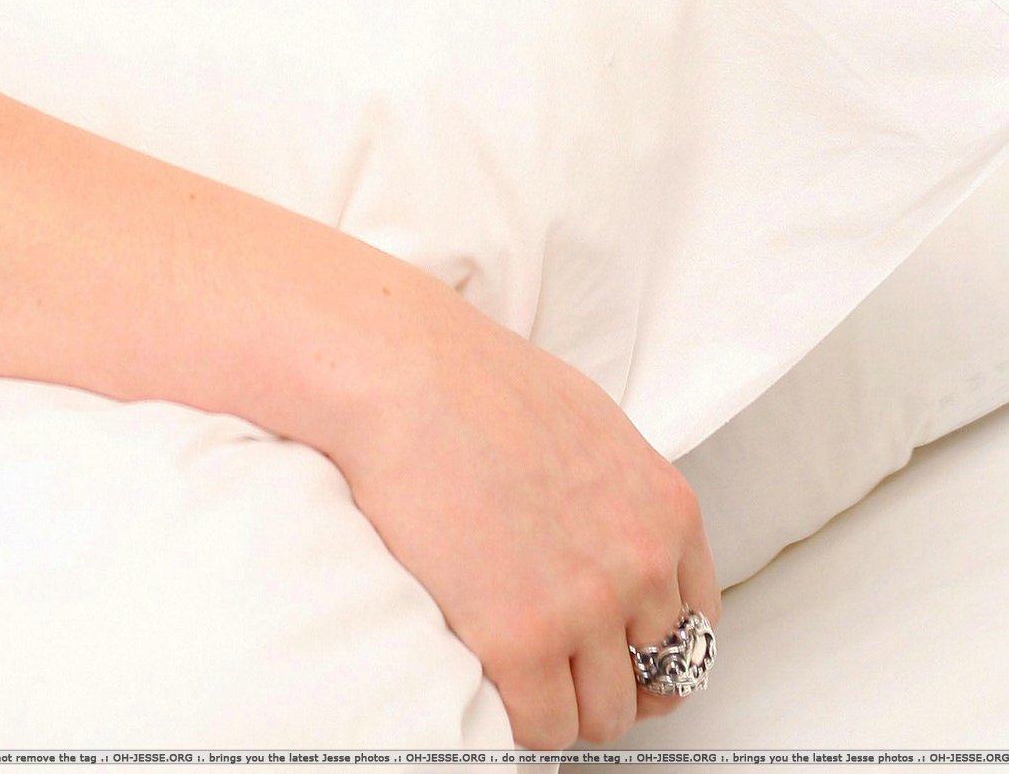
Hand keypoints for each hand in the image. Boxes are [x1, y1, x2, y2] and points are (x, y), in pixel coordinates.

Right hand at [332, 277, 720, 749]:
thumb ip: (623, 501)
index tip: (614, 655)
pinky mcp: (519, 642)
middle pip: (654, 680)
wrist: (406, 374)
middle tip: (556, 663)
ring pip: (602, 714)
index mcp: (666, 512)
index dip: (649, 649)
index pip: (695, 628)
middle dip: (606, 677)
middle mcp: (639, 566)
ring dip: (563, 702)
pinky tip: (489, 678)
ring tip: (517, 670)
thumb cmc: (480, 386)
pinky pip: (542, 726)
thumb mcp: (592, 428)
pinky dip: (519, 717)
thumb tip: (619, 557)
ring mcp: (583, 608)